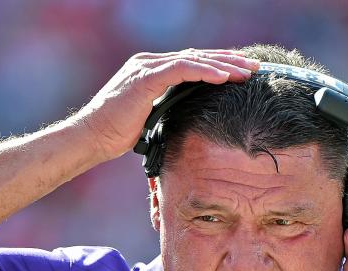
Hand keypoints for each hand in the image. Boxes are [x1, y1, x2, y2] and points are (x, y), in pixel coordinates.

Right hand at [74, 48, 259, 164]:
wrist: (92, 137)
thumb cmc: (117, 134)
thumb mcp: (150, 118)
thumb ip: (167, 108)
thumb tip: (189, 118)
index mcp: (152, 70)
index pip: (192, 62)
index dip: (219, 65)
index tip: (242, 72)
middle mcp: (150, 62)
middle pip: (197, 56)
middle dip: (229, 60)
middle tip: (255, 66)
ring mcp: (147, 67)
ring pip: (193, 59)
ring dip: (223, 65)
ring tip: (247, 71)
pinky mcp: (145, 77)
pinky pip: (182, 69)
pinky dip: (205, 72)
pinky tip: (224, 77)